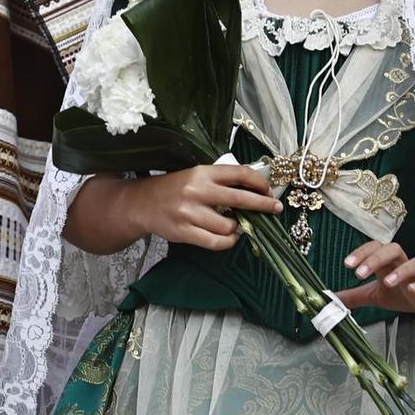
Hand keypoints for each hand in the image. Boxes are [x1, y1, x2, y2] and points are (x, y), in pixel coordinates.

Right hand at [67, 165, 278, 254]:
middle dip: (263, 205)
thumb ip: (219, 181)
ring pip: (229, 225)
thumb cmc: (172, 189)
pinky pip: (217, 242)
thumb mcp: (194, 176)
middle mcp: (197, 191)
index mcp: (201, 173)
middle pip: (241, 199)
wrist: (139, 203)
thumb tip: (255, 189)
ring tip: (235, 225)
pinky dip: (228, 241)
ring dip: (238, 227)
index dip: (259, 183)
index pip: (239, 174)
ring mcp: (190, 213)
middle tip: (275, 209)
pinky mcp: (184, 232)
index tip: (269, 191)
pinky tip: (229, 237)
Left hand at [335, 242, 414, 319]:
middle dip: (375, 258)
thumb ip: (354, 297)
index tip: (347, 264)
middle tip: (359, 274)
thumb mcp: (375, 296)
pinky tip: (413, 289)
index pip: (374, 248)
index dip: (361, 253)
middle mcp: (403, 264)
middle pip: (392, 249)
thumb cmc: (402, 293)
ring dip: (401, 270)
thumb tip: (330, 299)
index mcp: (387, 264)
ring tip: (386, 282)